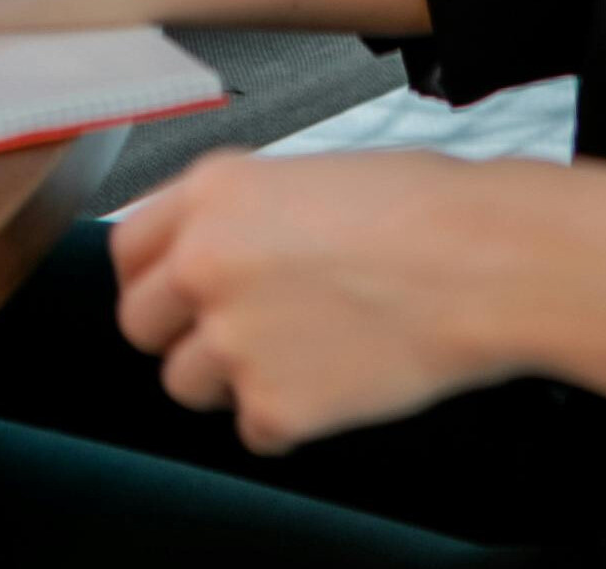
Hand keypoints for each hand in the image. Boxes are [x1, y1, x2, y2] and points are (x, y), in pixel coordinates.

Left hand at [111, 150, 514, 453]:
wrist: (479, 261)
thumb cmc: (417, 208)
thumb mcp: (302, 175)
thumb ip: (235, 214)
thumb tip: (202, 251)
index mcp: (211, 193)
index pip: (126, 248)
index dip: (151, 274)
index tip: (171, 291)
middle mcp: (205, 262)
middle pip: (139, 324)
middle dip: (180, 332)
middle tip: (234, 329)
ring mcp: (233, 339)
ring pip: (185, 384)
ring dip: (230, 378)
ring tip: (299, 349)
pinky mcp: (272, 405)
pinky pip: (253, 429)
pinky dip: (288, 418)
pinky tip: (335, 378)